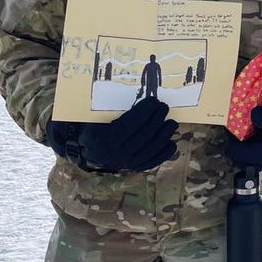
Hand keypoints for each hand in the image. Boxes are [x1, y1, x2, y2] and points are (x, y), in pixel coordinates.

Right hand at [46, 96, 177, 171]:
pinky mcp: (133, 168)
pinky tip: (171, 143)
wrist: (89, 150)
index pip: (128, 125)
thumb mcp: (97, 116)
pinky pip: (151, 162)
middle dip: (156, 120)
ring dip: (164, 135)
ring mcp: (125, 163)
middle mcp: (114, 153)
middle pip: (142, 136)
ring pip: (149, 149)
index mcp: (102, 138)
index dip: (144, 112)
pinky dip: (163, 153)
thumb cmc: (96, 126)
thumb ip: (113, 109)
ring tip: (172, 123)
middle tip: (164, 107)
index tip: (153, 101)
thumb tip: (138, 93)